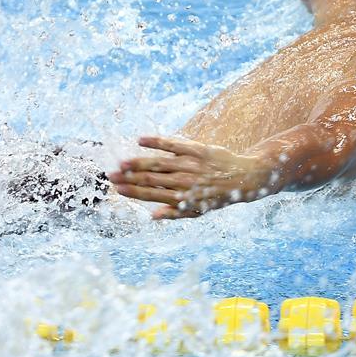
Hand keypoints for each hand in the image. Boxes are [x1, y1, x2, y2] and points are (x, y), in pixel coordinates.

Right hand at [108, 136, 272, 218]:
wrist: (244, 178)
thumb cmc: (218, 197)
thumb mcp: (198, 211)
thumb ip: (174, 213)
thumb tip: (151, 216)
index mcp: (182, 198)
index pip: (151, 194)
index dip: (132, 191)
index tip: (116, 188)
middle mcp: (184, 181)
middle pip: (151, 178)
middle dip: (129, 177)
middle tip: (111, 175)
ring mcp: (190, 165)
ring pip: (159, 163)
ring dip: (138, 162)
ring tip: (121, 162)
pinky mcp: (197, 150)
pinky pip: (173, 144)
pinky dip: (156, 142)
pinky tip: (140, 140)